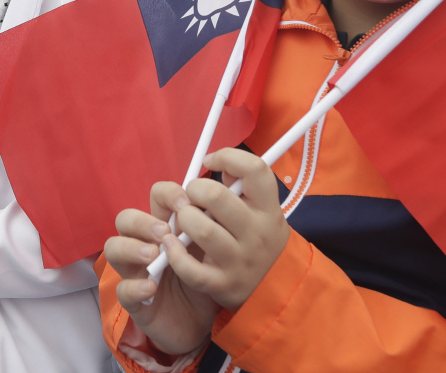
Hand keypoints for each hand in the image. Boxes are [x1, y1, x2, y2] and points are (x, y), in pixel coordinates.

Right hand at [105, 187, 220, 355]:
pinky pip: (123, 290)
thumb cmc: (204, 278)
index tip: (187, 205)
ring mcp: (136, 272)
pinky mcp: (135, 301)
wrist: (202, 322)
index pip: (155, 198)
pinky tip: (152, 288)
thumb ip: (209, 227)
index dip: (167, 194)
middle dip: (142, 221)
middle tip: (164, 233)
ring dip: (131, 247)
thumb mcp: (209, 250)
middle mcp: (144, 244)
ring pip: (113, 248)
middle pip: (125, 218)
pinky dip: (135, 286)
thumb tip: (216, 203)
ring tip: (153, 256)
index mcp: (165, 227)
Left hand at [163, 148, 288, 311]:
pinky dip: (174, 253)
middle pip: (216, 196)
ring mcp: (240, 261)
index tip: (211, 162)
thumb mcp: (260, 209)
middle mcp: (257, 233)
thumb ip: (239, 184)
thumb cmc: (255, 237)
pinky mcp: (222, 285)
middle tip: (192, 197)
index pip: (254, 169)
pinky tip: (171, 244)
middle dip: (194, 190)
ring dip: (183, 219)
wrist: (274, 288)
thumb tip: (214, 160)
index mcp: (268, 208)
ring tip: (184, 221)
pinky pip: (189, 267)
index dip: (227, 156)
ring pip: (200, 229)